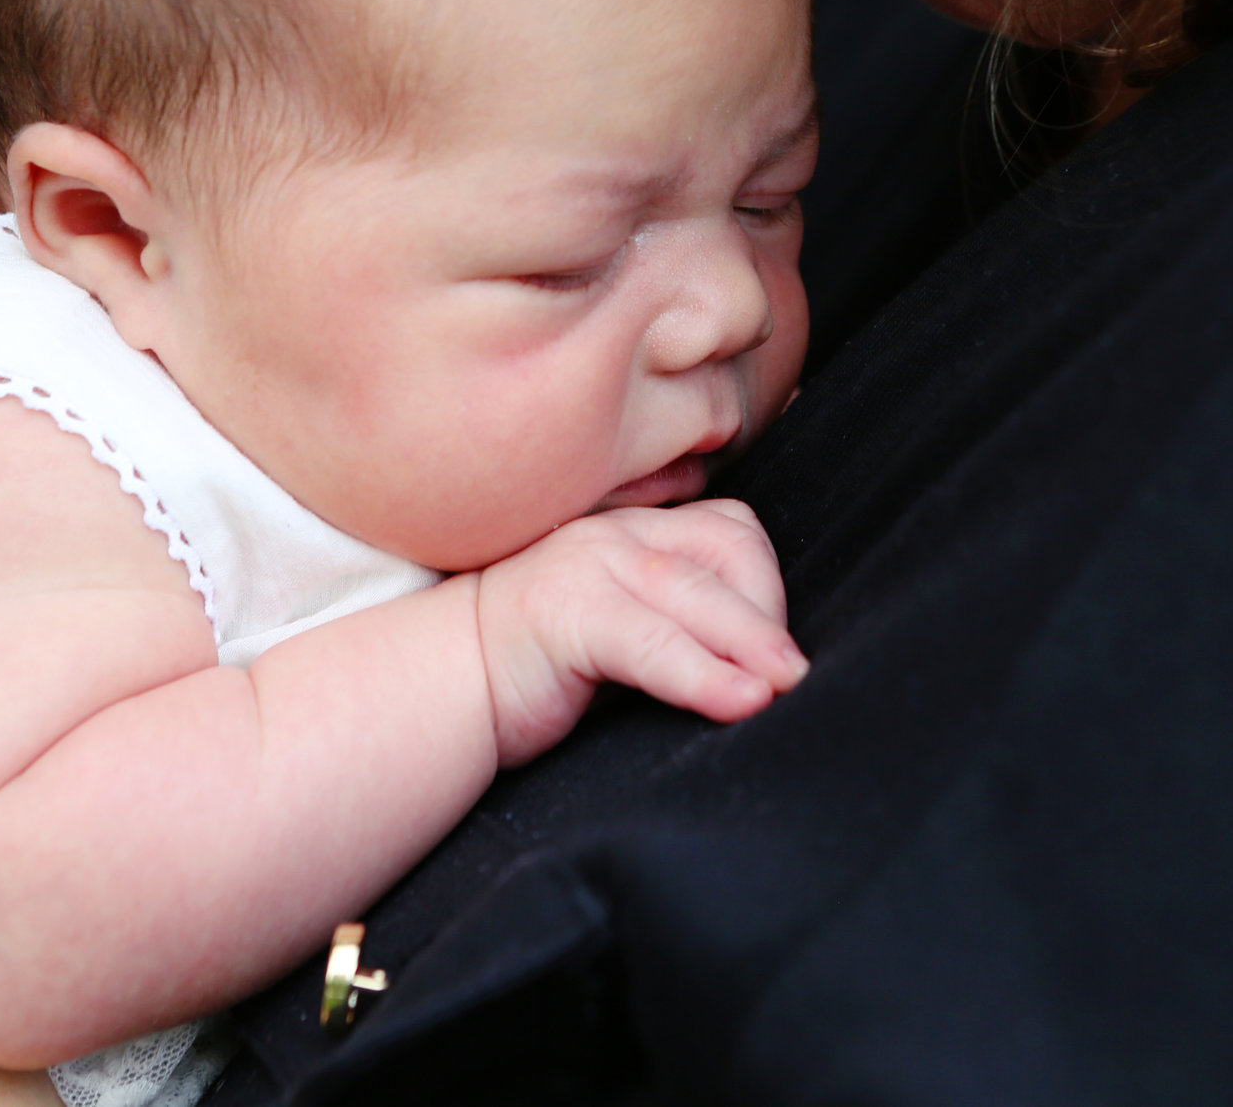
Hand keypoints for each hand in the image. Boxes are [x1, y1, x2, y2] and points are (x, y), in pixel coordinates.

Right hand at [474, 497, 807, 765]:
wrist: (437, 682)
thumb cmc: (538, 670)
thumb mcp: (622, 632)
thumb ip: (680, 626)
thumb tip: (769, 670)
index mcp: (636, 533)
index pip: (731, 532)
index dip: (765, 588)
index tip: (773, 654)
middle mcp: (616, 535)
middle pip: (725, 553)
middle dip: (768, 617)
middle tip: (794, 678)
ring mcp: (588, 566)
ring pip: (694, 592)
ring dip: (751, 640)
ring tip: (787, 685)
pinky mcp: (565, 613)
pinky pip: (651, 641)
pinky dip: (703, 674)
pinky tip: (740, 701)